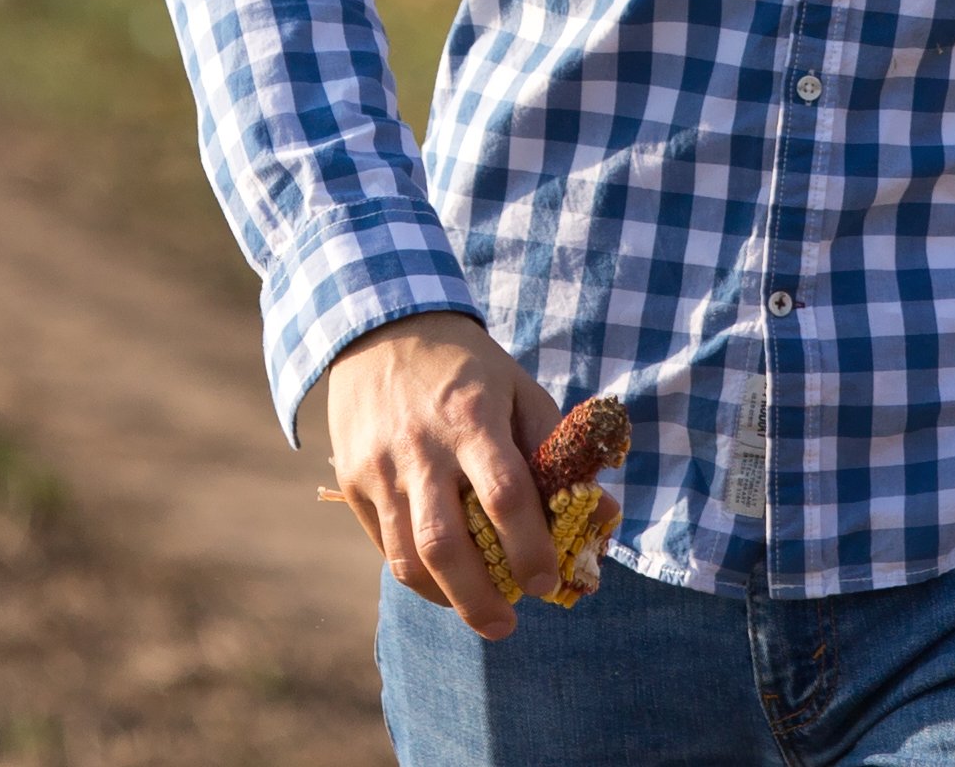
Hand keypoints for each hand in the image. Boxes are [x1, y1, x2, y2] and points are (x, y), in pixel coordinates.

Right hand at [311, 311, 564, 640]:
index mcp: (472, 418)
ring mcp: (381, 466)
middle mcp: (422, 447)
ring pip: (408, 556)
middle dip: (479, 598)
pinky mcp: (354, 480)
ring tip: (477, 610)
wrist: (383, 328)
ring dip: (446, 597)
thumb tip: (600, 517)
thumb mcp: (520, 391)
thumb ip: (558, 455)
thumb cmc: (468, 369)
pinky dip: (417, 574)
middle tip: (507, 625)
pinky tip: (444, 580)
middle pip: (446, 543)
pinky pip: (384, 545)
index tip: (548, 581)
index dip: (530, 548)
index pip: (505, 495)